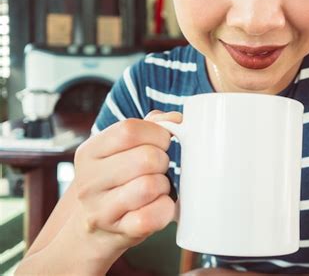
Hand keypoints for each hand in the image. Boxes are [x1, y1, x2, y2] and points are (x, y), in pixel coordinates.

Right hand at [73, 110, 181, 251]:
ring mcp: (100, 209)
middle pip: (146, 158)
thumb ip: (149, 126)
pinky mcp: (118, 232)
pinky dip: (165, 209)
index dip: (157, 134)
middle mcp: (88, 180)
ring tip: (156, 189)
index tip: (162, 143)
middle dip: (163, 161)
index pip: (129, 129)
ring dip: (164, 186)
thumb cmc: (118, 181)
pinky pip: (153, 215)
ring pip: (151, 186)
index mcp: (89, 151)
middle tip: (159, 170)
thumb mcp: (123, 150)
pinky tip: (157, 206)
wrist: (94, 230)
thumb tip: (176, 118)